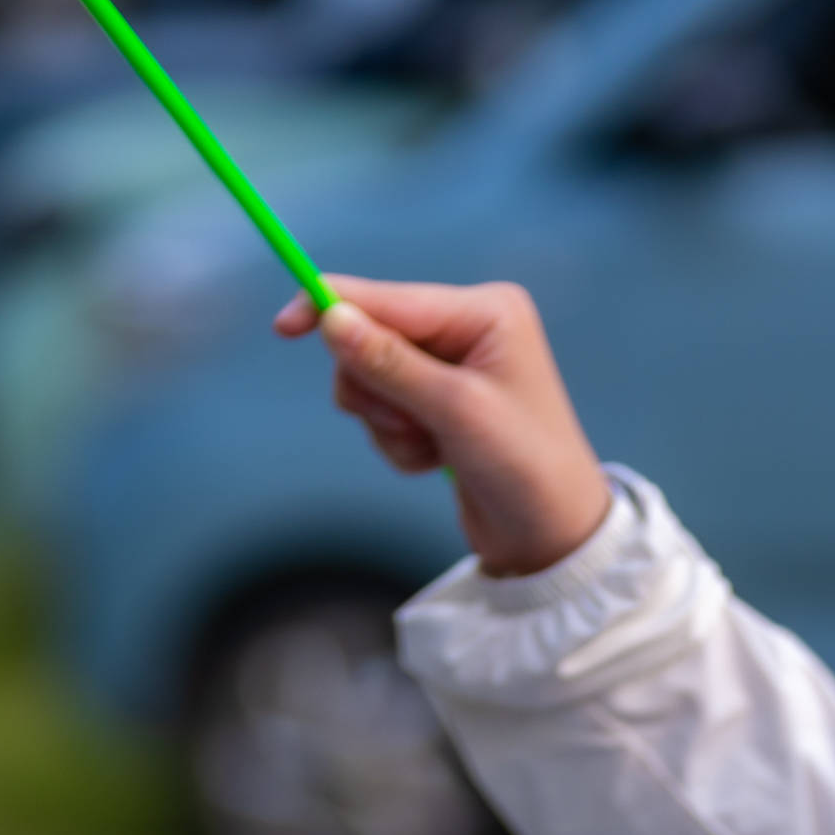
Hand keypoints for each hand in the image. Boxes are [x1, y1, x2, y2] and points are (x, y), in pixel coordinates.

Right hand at [280, 276, 615, 578]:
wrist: (551, 537)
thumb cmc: (524, 467)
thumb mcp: (455, 411)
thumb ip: (390, 363)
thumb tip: (331, 318)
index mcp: (485, 311)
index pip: (389, 297)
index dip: (332, 307)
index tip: (283, 326)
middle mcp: (468, 329)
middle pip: (370, 338)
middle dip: (377, 391)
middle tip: (409, 424)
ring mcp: (452, 368)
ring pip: (370, 381)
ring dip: (388, 423)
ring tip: (431, 447)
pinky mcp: (438, 406)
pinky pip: (384, 413)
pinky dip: (398, 443)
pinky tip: (436, 461)